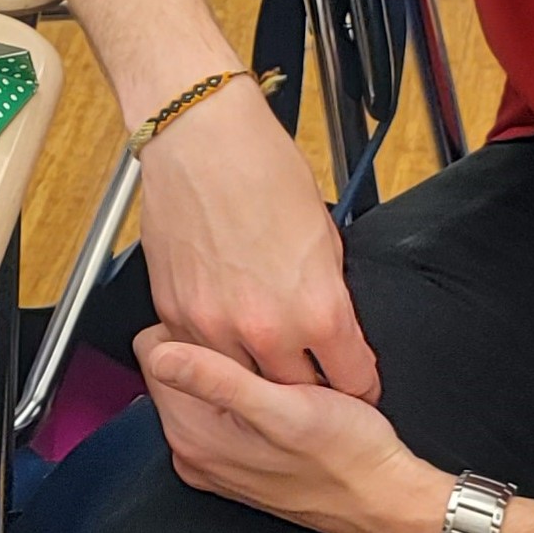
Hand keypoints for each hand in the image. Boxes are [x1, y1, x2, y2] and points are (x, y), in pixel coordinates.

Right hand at [134, 92, 380, 397]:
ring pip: (244, 383)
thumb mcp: (326, 236)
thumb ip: (330, 294)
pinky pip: (201, 354)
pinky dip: (215, 346)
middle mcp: (267, 328)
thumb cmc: (263, 169)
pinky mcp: (175, 313)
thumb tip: (335, 328)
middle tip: (308, 365)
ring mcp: (215, 326)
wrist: (201, 138)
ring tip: (262, 341)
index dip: (358, 383)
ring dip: (256, 368)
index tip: (354, 379)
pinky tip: (225, 319)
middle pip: (297, 394)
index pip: (353, 382)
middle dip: (308, 382)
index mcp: (318, 310)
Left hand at [135, 325, 452, 532]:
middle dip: (212, 349)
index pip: (153, 353)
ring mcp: (214, 459)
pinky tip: (279, 392)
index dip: (191, 327)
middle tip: (264, 351)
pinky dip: (244, 393)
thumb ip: (217, 380)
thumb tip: (159, 353)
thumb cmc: (347, 456)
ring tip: (276, 373)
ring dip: (231, 369)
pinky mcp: (236, 461)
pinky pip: (221, 410)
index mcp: (194, 436)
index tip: (231, 328)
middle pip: (174, 368)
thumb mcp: (284, 408)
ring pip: (199, 386)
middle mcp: (194, 452)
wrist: (384, 500)